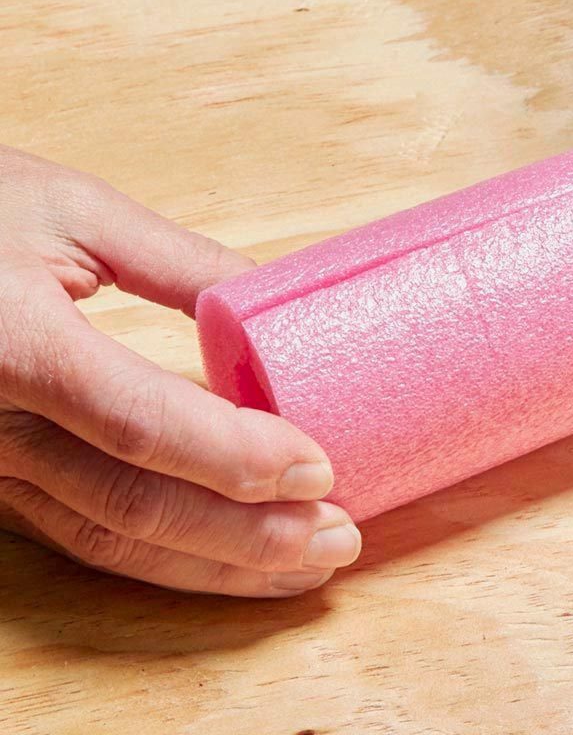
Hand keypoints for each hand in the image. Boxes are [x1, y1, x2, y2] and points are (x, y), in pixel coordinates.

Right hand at [0, 147, 360, 595]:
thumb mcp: (76, 211)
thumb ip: (179, 262)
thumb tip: (273, 306)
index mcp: (14, 343)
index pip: (140, 422)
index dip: (236, 456)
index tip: (319, 469)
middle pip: (132, 505)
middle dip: (247, 535)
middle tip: (337, 540)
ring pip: (107, 538)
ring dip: (215, 563)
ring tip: (305, 565)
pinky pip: (80, 534)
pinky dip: (162, 554)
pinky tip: (226, 558)